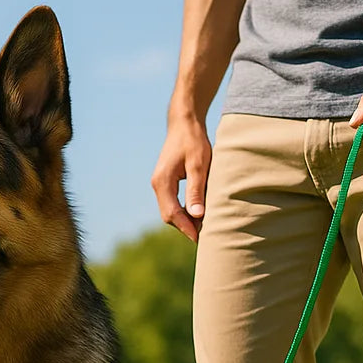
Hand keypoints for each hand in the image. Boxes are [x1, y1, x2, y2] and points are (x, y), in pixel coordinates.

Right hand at [151, 110, 210, 242]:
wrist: (184, 123)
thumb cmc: (193, 141)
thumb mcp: (199, 165)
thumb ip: (196, 191)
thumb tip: (197, 216)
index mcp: (162, 182)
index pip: (172, 213)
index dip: (186, 228)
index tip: (199, 239)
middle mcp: (157, 185)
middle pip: (169, 216)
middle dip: (185, 227)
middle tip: (205, 236)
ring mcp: (160, 184)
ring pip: (170, 211)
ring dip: (184, 220)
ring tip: (203, 228)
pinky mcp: (165, 182)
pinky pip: (172, 203)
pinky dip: (183, 212)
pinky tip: (197, 214)